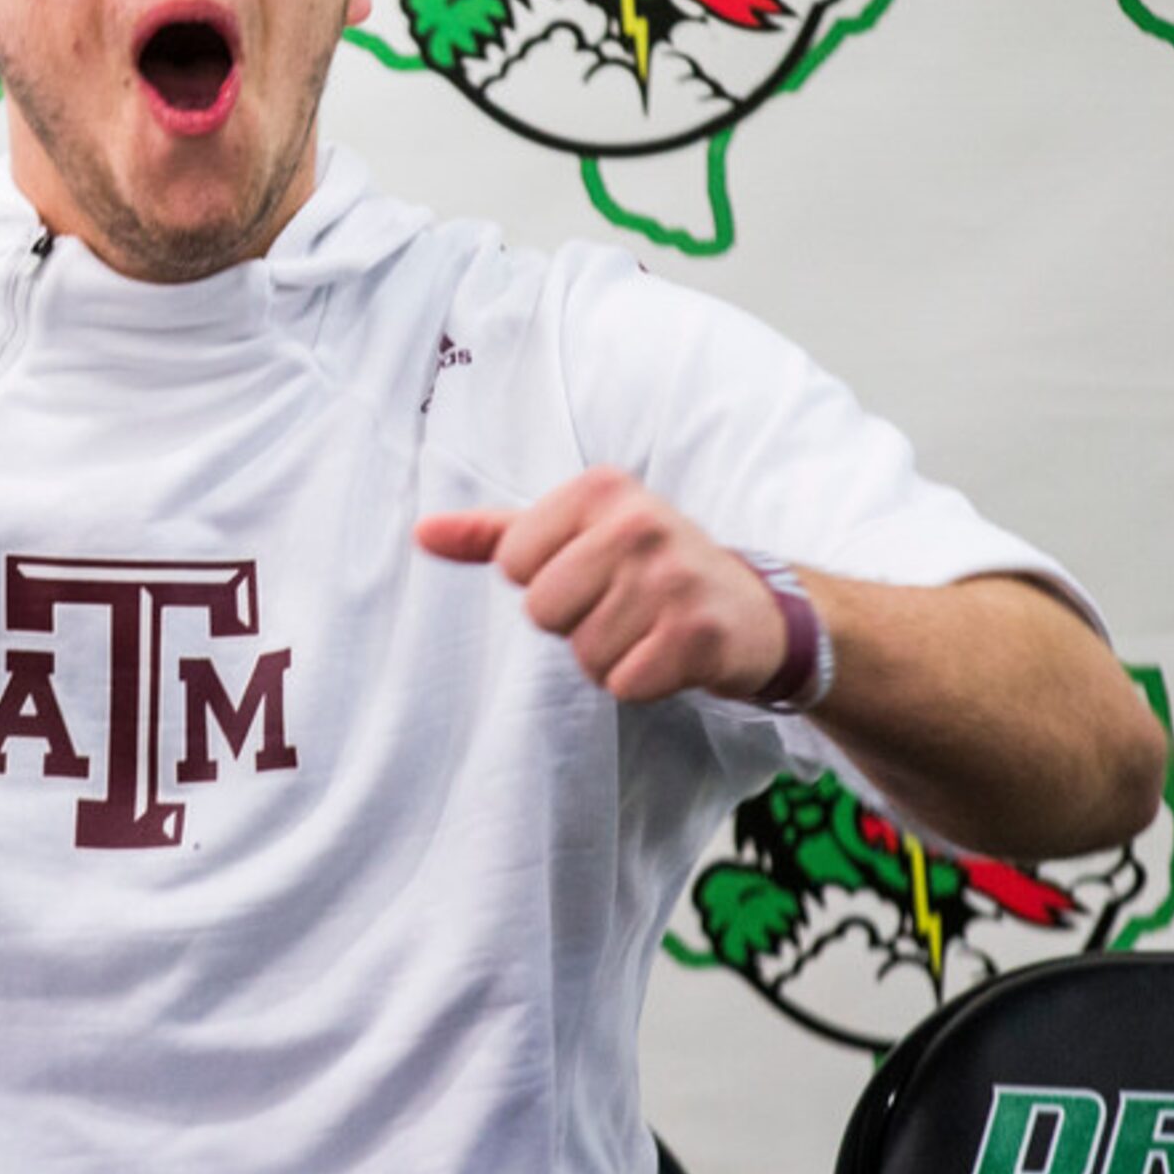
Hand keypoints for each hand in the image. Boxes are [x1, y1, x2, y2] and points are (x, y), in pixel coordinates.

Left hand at [416, 467, 788, 702]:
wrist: (752, 609)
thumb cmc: (647, 568)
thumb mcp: (573, 534)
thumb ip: (494, 534)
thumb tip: (421, 534)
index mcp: (602, 488)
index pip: (514, 563)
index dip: (545, 582)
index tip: (592, 572)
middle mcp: (640, 523)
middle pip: (543, 610)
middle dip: (575, 623)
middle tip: (622, 606)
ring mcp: (673, 578)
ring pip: (583, 654)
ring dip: (610, 656)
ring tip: (648, 629)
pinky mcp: (698, 634)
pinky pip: (623, 684)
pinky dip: (641, 682)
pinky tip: (668, 654)